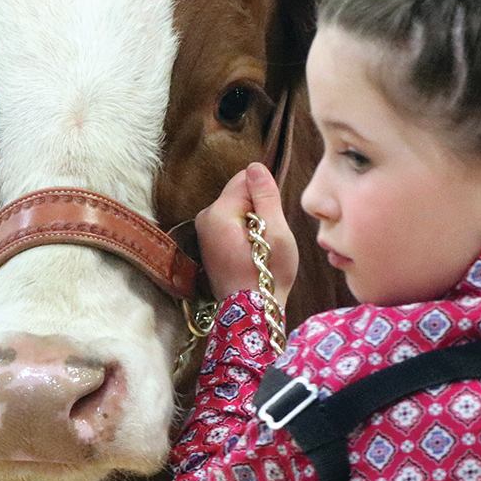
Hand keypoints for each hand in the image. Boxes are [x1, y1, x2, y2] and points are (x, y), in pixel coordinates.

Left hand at [195, 163, 298, 306]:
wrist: (250, 313)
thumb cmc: (267, 276)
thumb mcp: (276, 232)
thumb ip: (265, 196)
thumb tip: (255, 167)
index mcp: (218, 212)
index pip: (246, 179)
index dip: (266, 197)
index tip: (271, 222)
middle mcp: (205, 218)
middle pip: (240, 194)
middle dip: (259, 210)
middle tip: (267, 239)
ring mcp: (204, 232)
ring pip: (237, 210)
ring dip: (253, 224)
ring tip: (260, 250)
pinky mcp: (208, 244)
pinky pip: (231, 226)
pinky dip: (244, 235)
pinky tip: (251, 255)